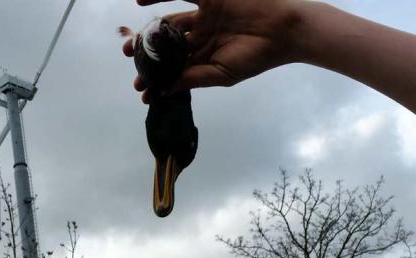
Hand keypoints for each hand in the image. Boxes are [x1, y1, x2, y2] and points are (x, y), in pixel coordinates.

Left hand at [122, 0, 307, 101]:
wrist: (284, 30)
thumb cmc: (257, 56)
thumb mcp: (221, 74)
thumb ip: (192, 79)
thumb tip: (163, 91)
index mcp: (205, 56)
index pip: (175, 67)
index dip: (157, 77)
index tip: (142, 90)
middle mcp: (201, 35)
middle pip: (167, 45)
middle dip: (148, 54)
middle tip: (131, 60)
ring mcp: (203, 15)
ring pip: (168, 21)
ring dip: (149, 30)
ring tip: (131, 42)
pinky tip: (141, 1)